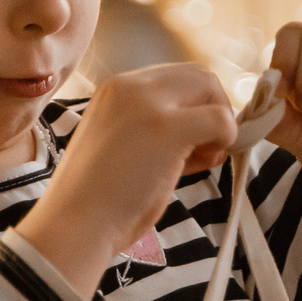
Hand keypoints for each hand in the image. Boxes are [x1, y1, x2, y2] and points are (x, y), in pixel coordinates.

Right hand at [17, 63, 237, 290]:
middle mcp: (130, 85)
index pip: (175, 77)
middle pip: (199, 76)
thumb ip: (158, 127)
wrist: (76, 224)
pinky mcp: (167, 127)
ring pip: (211, 88)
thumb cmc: (99, 197)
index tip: (188, 142)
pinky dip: (225, 139)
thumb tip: (207, 131)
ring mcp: (148, 103)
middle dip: (213, 109)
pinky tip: (204, 163)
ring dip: (219, 122)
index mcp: (116, 88)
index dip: (193, 107)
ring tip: (200, 159)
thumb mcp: (124, 143)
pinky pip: (221, 119)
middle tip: (205, 148)